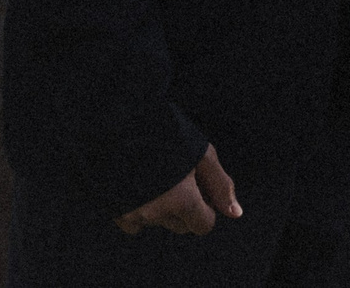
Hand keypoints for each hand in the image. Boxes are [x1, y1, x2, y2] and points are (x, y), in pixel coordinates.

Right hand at [116, 145, 239, 236]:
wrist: (119, 123)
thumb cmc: (167, 134)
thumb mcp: (202, 155)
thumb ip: (220, 186)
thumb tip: (235, 214)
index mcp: (182, 200)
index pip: (203, 225)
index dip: (206, 208)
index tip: (200, 189)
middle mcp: (156, 213)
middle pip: (181, 225)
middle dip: (184, 208)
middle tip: (178, 179)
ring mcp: (132, 214)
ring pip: (157, 222)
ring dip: (161, 208)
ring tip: (157, 176)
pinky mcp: (114, 212)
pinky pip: (133, 223)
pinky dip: (139, 210)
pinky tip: (139, 184)